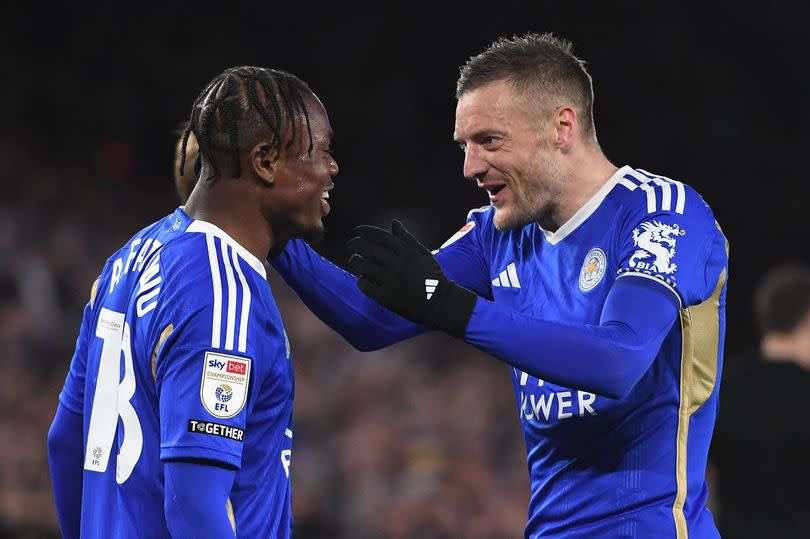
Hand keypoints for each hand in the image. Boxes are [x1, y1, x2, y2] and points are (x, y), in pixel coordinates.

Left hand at [347, 219, 476, 336]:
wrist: (439, 302)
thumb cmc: (432, 276)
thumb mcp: (422, 253)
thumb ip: (406, 238)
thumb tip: (394, 222)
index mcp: (406, 252)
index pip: (380, 236)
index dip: (365, 231)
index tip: (357, 230)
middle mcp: (397, 264)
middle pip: (368, 248)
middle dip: (355, 243)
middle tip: (351, 244)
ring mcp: (390, 280)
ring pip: (363, 266)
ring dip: (356, 261)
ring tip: (355, 260)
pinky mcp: (386, 296)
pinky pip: (365, 285)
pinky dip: (361, 280)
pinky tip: (363, 278)